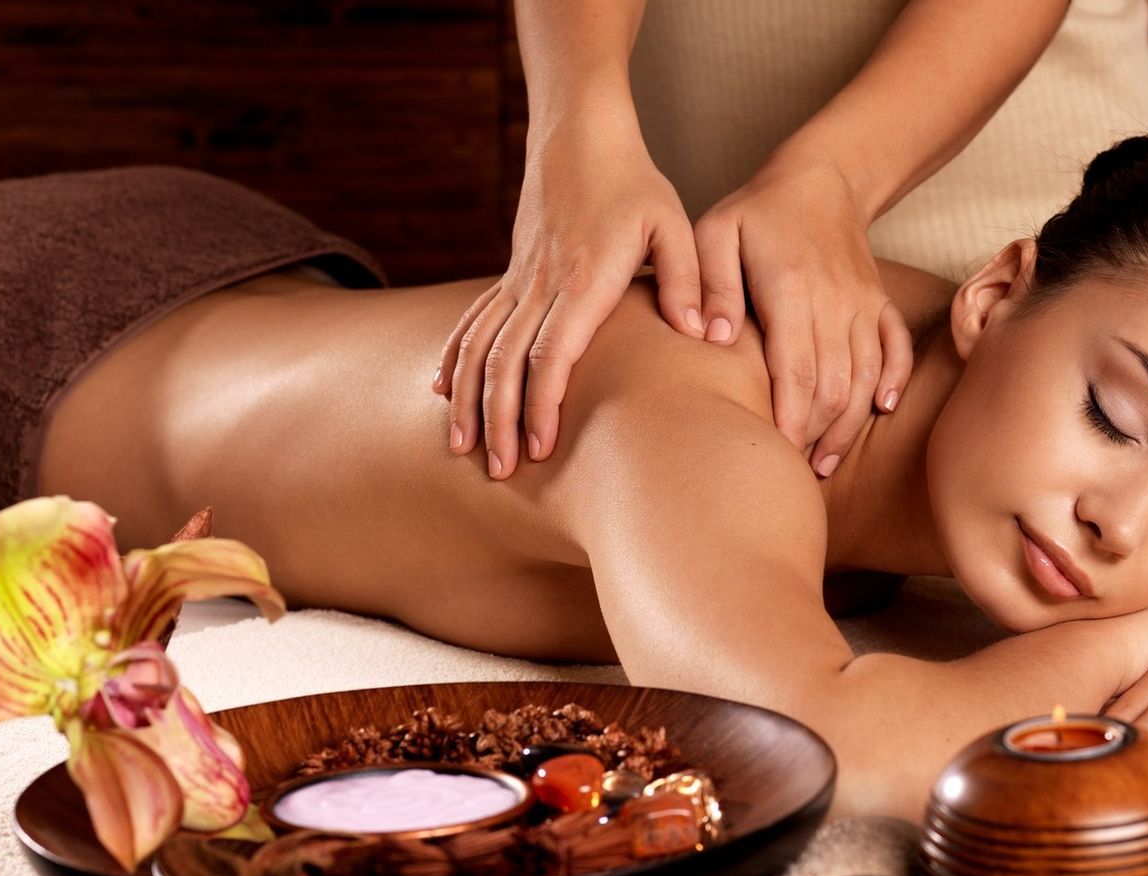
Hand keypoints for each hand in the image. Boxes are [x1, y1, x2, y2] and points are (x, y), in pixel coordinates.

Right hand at [437, 115, 702, 478]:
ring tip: (463, 449)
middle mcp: (540, 284)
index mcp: (582, 279)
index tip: (541, 448)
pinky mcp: (511, 273)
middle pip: (505, 361)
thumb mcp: (674, 224)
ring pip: (479, 347)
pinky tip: (442, 393)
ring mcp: (519, 279)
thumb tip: (705, 333)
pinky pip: (473, 322)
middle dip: (499, 420)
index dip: (543, 403)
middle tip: (500, 471)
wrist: (579, 131)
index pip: (552, 351)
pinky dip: (455, 360)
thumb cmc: (633, 181)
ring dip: (469, 400)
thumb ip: (691, 279)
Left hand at [693, 158, 913, 476]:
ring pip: (864, 377)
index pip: (796, 368)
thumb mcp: (714, 233)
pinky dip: (891, 383)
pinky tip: (879, 412)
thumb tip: (711, 336)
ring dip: (847, 424)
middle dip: (815, 434)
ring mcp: (864, 304)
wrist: (820, 178)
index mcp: (790, 288)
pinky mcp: (880, 304)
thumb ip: (710, 284)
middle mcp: (835, 301)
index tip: (778, 453)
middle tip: (792, 470)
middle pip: (833, 385)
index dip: (790, 417)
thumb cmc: (756, 212)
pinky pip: (894, 350)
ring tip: (823, 462)